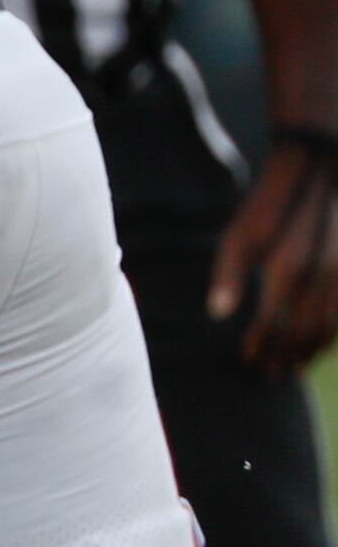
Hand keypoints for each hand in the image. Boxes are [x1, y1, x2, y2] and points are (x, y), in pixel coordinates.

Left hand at [209, 129, 337, 374]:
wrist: (317, 172)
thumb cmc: (270, 206)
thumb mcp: (239, 235)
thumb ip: (229, 275)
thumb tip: (219, 315)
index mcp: (287, 270)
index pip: (273, 324)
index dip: (262, 346)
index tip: (249, 361)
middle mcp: (321, 275)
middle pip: (304, 331)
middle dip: (286, 355)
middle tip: (271, 374)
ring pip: (331, 325)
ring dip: (312, 350)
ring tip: (295, 366)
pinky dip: (332, 332)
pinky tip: (320, 342)